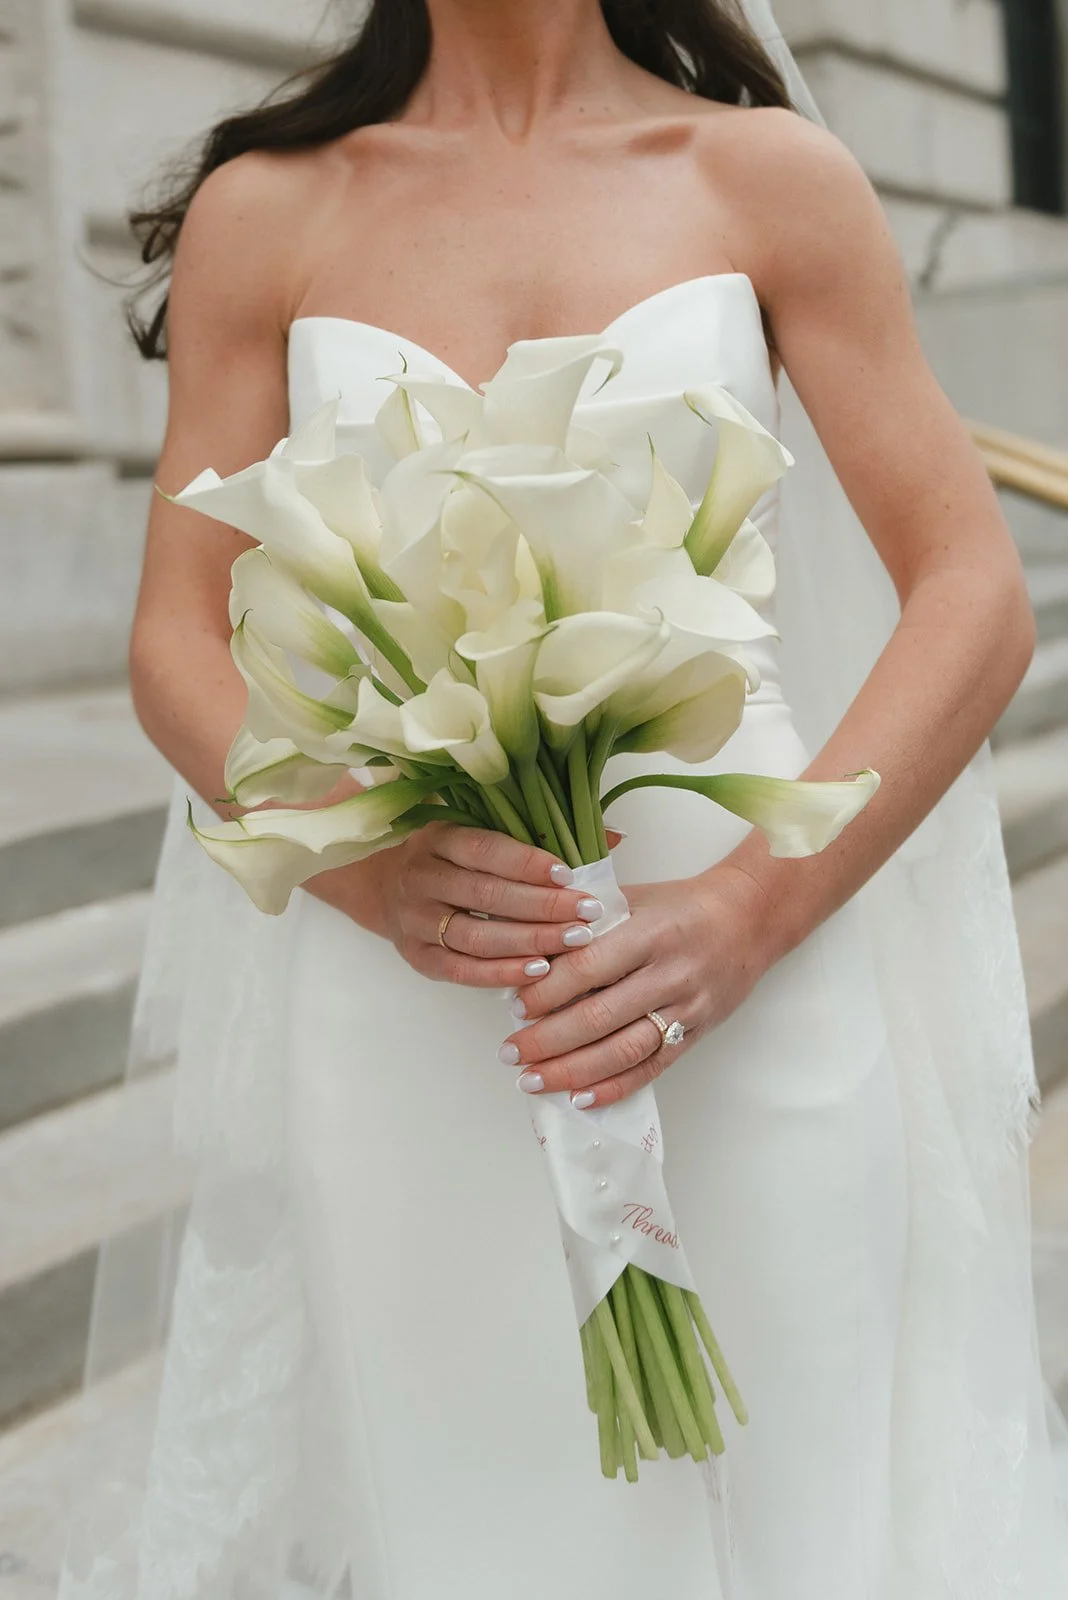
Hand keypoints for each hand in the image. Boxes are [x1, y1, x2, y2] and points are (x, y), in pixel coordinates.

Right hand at [341, 823, 605, 987]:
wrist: (383, 884)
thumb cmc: (450, 855)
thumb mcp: (480, 828)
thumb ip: (539, 831)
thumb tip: (614, 835)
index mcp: (438, 838)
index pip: (485, 850)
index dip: (527, 863)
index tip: (569, 873)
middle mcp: (421, 877)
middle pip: (486, 896)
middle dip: (542, 906)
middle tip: (587, 913)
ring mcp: (415, 919)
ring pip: (475, 936)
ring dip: (528, 942)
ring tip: (573, 943)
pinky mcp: (416, 956)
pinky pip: (461, 970)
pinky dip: (501, 974)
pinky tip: (538, 972)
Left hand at [497, 869, 770, 1105]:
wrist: (749, 919)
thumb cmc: (681, 904)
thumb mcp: (634, 897)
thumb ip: (587, 921)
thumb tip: (531, 954)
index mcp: (650, 933)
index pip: (588, 968)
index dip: (547, 991)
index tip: (515, 1005)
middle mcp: (670, 974)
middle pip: (600, 1017)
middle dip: (548, 1039)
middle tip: (512, 1051)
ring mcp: (687, 1009)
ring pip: (624, 1050)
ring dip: (573, 1070)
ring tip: (534, 1079)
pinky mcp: (697, 1033)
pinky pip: (653, 1068)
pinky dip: (615, 1087)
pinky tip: (581, 1097)